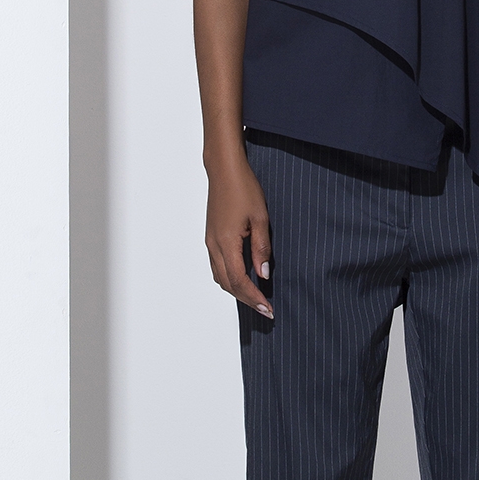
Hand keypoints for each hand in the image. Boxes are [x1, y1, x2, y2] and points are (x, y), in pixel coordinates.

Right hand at [206, 158, 273, 317]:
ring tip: (256, 297)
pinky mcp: (211, 237)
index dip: (253, 297)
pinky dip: (230, 278)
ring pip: (220, 277)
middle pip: (227, 284)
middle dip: (246, 299)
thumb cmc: (243, 188)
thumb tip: (263, 274)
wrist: (224, 170)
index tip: (268, 308)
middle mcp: (214, 245)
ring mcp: (210, 241)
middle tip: (265, 309)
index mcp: (226, 242)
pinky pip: (217, 266)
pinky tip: (244, 277)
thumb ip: (261, 248)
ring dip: (237, 290)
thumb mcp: (260, 218)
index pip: (238, 280)